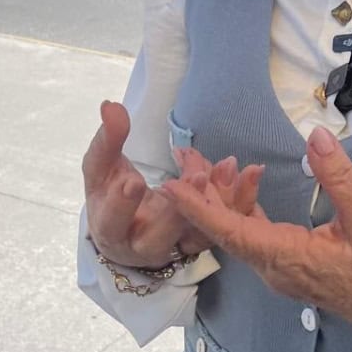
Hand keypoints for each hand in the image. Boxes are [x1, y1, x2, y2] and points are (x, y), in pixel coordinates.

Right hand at [82, 100, 262, 268]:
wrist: (130, 225)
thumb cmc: (110, 194)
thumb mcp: (100, 168)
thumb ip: (107, 140)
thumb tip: (110, 105)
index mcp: (112, 230)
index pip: (113, 221)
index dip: (122, 205)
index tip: (133, 181)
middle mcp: (146, 245)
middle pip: (162, 236)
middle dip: (181, 208)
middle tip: (198, 176)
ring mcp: (178, 246)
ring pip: (200, 232)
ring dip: (219, 200)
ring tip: (229, 166)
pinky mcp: (204, 240)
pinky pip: (225, 225)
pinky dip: (238, 199)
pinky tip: (251, 172)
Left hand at [161, 126, 351, 338]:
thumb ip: (339, 176)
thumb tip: (316, 137)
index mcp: (285, 256)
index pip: (231, 231)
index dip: (198, 207)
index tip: (170, 185)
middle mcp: (272, 266)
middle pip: (225, 228)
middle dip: (201, 191)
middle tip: (185, 154)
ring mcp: (276, 268)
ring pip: (237, 231)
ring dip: (222, 196)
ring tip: (208, 161)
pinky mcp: (285, 264)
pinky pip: (253, 234)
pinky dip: (244, 207)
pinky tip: (245, 182)